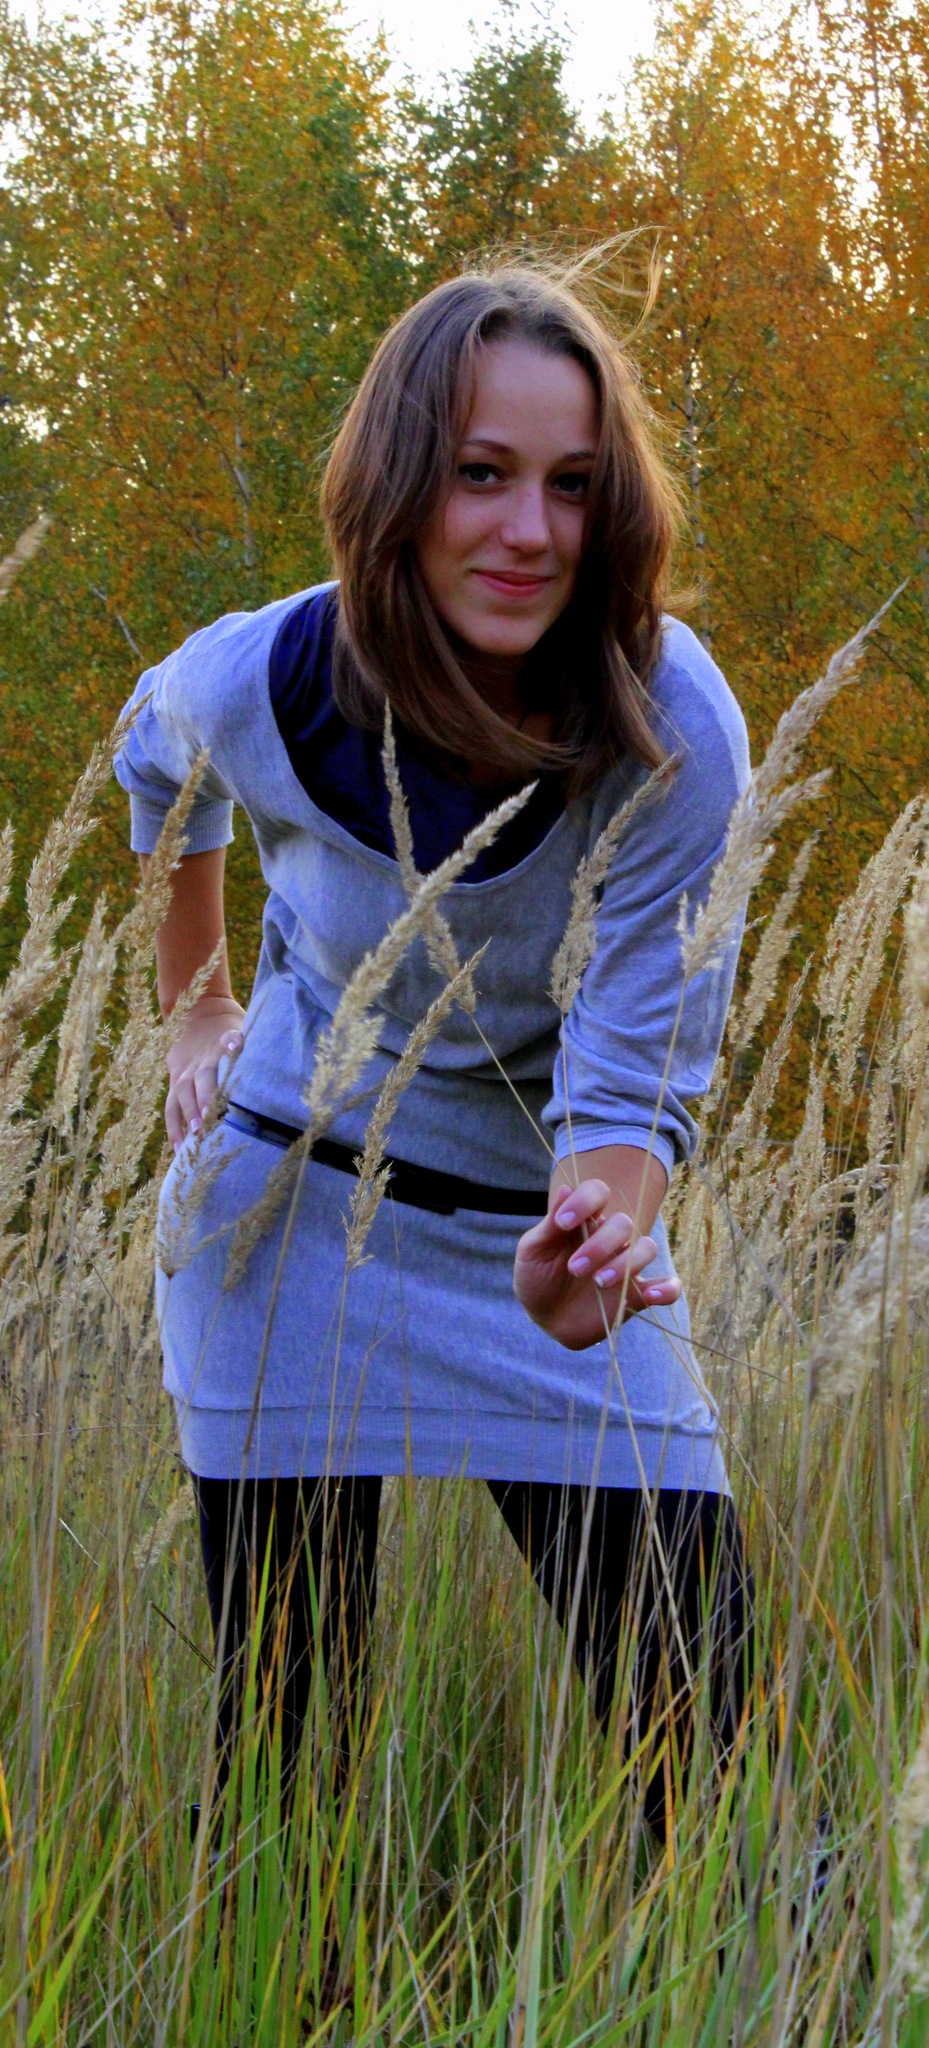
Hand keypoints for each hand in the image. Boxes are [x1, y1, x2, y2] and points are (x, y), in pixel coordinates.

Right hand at [165, 995, 244, 1149]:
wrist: (201, 1017)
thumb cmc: (231, 1033)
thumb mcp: (243, 1029)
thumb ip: (252, 1045)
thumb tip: (266, 1054)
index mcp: (221, 1042)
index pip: (228, 1039)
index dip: (232, 1042)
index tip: (237, 1044)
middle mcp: (200, 1059)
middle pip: (202, 1076)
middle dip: (205, 1098)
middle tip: (209, 1119)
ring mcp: (184, 1072)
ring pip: (182, 1093)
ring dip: (188, 1115)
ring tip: (193, 1139)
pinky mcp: (175, 1083)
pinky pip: (172, 1107)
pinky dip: (175, 1127)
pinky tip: (179, 1148)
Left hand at [513, 1178, 681, 1350]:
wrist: (546, 1319)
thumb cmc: (537, 1278)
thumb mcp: (533, 1251)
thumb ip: (549, 1224)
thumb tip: (565, 1188)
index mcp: (585, 1220)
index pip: (598, 1192)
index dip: (585, 1200)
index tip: (564, 1223)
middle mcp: (610, 1238)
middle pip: (623, 1223)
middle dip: (600, 1244)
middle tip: (575, 1268)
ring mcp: (627, 1265)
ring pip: (647, 1248)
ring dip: (626, 1263)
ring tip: (598, 1281)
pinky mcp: (638, 1294)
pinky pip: (669, 1286)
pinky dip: (667, 1288)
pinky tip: (650, 1296)